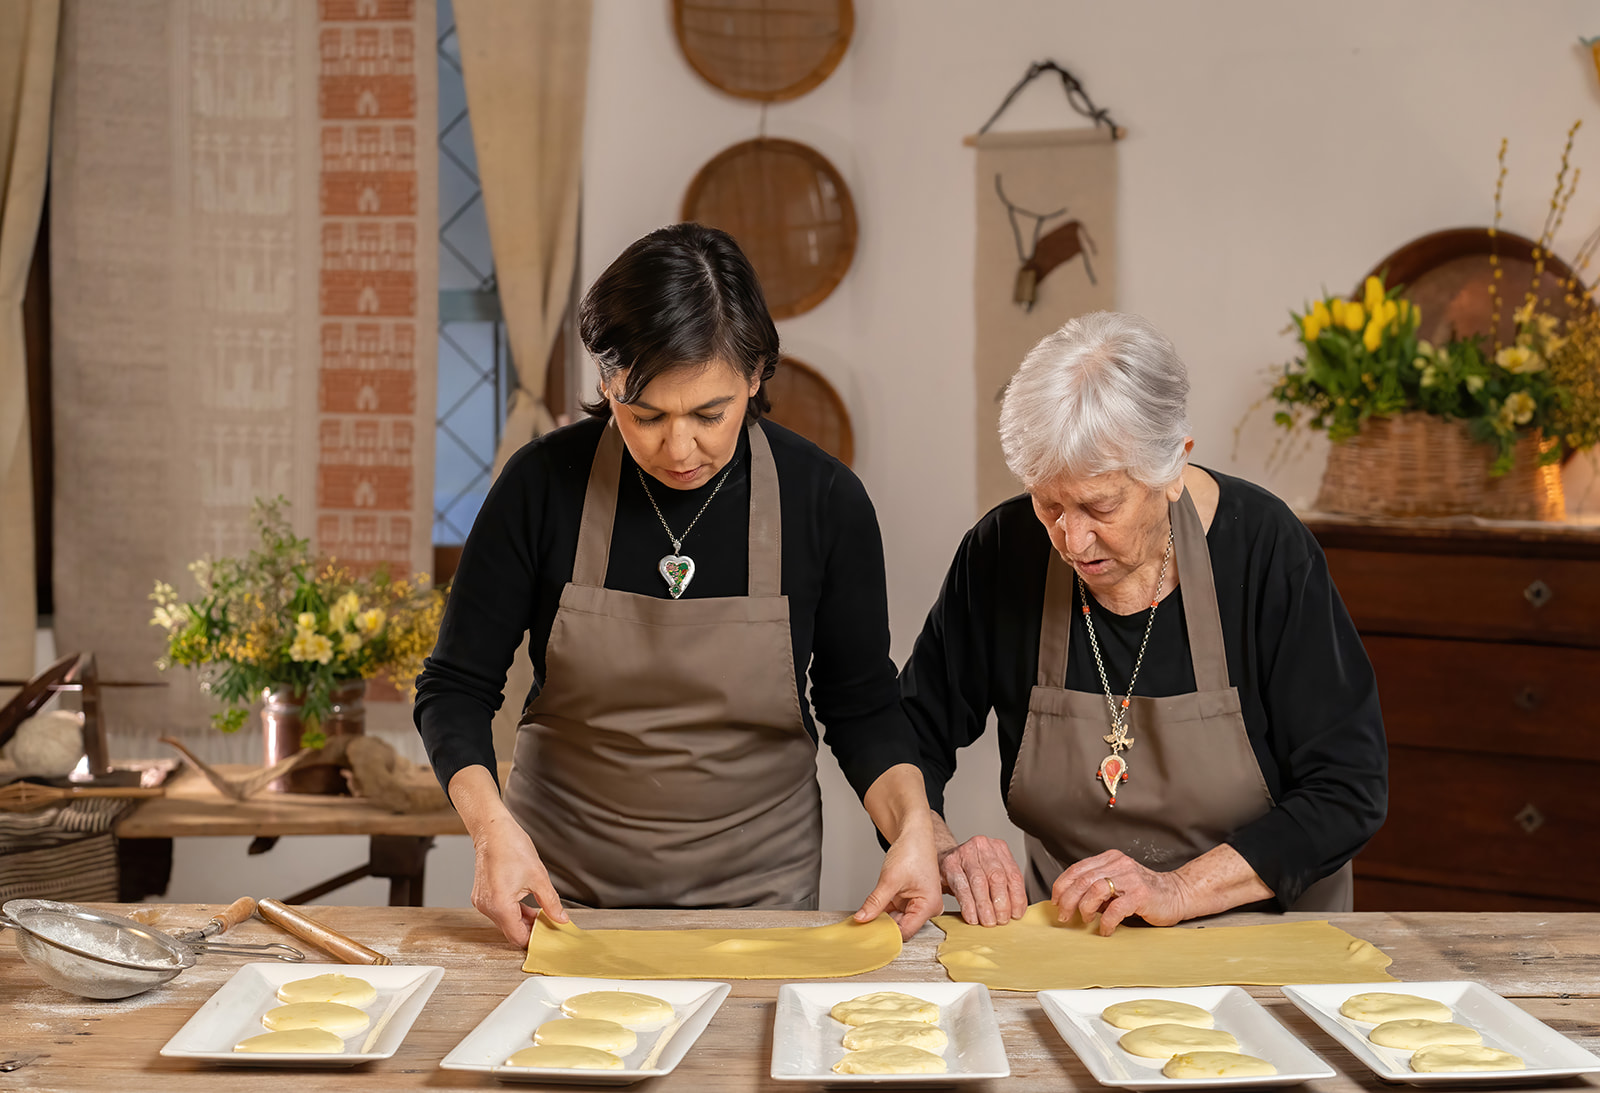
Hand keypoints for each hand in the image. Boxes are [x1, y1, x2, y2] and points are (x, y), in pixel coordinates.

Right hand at [469, 812, 567, 946]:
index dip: (534, 939)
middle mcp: (487, 907)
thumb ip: (551, 903)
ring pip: (504, 921)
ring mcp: (481, 902)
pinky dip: (511, 911)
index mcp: (500, 904)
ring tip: (539, 911)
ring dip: (521, 920)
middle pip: (510, 931)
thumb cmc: (512, 847)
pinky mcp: (480, 895)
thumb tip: (561, 919)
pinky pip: (498, 911)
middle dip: (529, 929)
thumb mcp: (539, 877)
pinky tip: (525, 904)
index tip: (548, 935)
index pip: (517, 937)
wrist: (493, 830)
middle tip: (548, 923)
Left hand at [854, 817, 942, 939]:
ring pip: (896, 919)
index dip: (886, 934)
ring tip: (863, 917)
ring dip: (881, 918)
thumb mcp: (889, 879)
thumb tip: (862, 919)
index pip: (906, 931)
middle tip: (861, 927)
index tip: (867, 935)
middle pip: (901, 927)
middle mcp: (926, 907)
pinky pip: (894, 910)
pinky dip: (882, 910)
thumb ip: (875, 902)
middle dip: (882, 926)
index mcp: (929, 906)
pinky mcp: (909, 899)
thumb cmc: (912, 851)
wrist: (914, 833)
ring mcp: (918, 904)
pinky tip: (870, 910)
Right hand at [938, 833, 1027, 926]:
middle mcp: (983, 846)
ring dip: (985, 906)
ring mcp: (964, 852)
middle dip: (1001, 903)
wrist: (943, 861)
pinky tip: (972, 917)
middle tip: (1001, 920)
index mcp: (999, 848)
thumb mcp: (990, 873)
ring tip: (988, 921)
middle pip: (997, 877)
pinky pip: (961, 887)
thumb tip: (1015, 912)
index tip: (1016, 915)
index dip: (1017, 897)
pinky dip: (968, 905)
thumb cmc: (970, 871)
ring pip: (979, 882)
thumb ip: (1004, 887)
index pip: (1014, 874)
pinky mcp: (949, 863)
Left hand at [1051, 850, 1191, 935]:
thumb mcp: (1116, 885)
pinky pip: (1115, 908)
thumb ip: (1095, 889)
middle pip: (1082, 879)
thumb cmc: (1143, 893)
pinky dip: (1106, 922)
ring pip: (1095, 890)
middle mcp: (1119, 865)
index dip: (1061, 885)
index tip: (1055, 900)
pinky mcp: (1141, 894)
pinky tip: (1105, 930)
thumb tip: (1068, 902)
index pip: (1077, 869)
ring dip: (1084, 909)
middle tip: (1064, 916)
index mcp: (1110, 859)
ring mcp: (1130, 878)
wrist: (1176, 894)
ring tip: (1085, 920)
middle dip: (1067, 900)